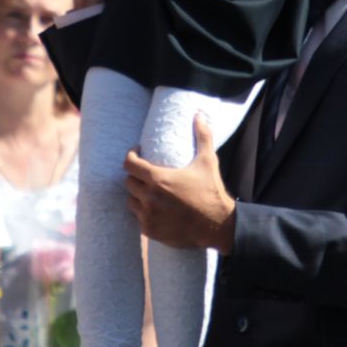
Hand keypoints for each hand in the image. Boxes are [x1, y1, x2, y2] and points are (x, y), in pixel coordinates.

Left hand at [124, 114, 236, 252]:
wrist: (217, 226)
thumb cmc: (211, 192)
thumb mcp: (207, 162)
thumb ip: (202, 136)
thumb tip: (199, 115)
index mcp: (158, 179)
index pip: (129, 164)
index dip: (131, 156)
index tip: (138, 153)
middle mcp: (149, 198)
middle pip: (129, 182)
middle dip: (136, 176)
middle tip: (147, 174)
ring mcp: (148, 216)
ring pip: (131, 201)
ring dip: (137, 195)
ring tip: (149, 192)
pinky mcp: (151, 231)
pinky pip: (139, 219)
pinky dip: (144, 213)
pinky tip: (155, 209)